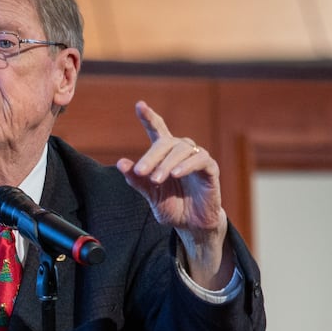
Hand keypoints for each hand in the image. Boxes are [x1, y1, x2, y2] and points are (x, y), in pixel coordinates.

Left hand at [116, 100, 232, 287]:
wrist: (192, 225)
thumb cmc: (173, 207)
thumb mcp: (152, 196)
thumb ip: (137, 181)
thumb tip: (121, 163)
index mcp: (165, 156)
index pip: (157, 131)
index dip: (149, 118)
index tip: (139, 105)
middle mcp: (181, 152)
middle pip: (166, 143)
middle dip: (150, 156)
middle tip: (140, 171)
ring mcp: (197, 158)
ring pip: (182, 150)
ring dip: (166, 164)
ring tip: (155, 179)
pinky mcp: (210, 169)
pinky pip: (200, 160)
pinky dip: (187, 165)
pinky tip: (176, 174)